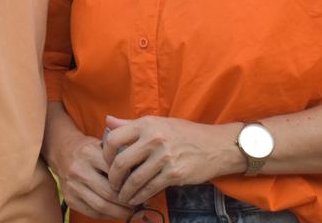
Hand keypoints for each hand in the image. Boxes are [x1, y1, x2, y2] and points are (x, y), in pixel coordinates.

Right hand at [52, 132, 134, 219]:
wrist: (63, 152)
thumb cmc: (89, 150)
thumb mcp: (103, 146)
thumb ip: (118, 159)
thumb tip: (140, 178)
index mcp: (89, 153)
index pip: (114, 172)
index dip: (131, 183)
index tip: (142, 189)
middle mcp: (78, 170)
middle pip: (108, 193)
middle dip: (127, 202)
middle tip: (141, 205)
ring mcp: (72, 186)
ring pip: (101, 206)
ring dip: (120, 212)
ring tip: (132, 212)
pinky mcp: (69, 199)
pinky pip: (92, 213)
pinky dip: (108, 215)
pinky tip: (117, 212)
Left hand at [101, 115, 233, 207]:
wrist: (215, 145)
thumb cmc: (184, 133)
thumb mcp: (158, 122)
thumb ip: (131, 124)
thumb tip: (107, 121)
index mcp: (146, 124)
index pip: (114, 138)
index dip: (105, 154)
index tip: (107, 163)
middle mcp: (154, 139)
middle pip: (121, 162)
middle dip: (113, 178)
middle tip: (112, 185)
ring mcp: (164, 157)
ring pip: (134, 179)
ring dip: (125, 192)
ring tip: (122, 196)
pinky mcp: (174, 174)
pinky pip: (150, 188)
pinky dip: (139, 196)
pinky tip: (136, 199)